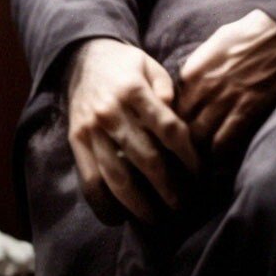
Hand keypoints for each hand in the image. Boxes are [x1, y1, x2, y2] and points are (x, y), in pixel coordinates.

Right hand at [66, 38, 199, 223]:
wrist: (81, 56)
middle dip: (168, 187)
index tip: (199, 172)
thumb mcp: (149, 65)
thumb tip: (179, 120)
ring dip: (139, 203)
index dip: (188, 155)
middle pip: (146, 158)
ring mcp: (91, 130)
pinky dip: (102, 203)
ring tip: (155, 219)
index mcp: (133, 90)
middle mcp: (111, 112)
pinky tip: (118, 217)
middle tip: (184, 205)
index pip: (168, 129)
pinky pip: (89, 180)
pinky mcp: (76, 142)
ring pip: (117, 176)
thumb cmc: (124, 64)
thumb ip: (167, 89)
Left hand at [177, 10, 275, 157]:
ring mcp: (224, 100)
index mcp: (192, 70)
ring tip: (197, 159)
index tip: (174, 126)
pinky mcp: (246, 111)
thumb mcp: (213, 44)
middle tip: (182, 149)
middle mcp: (203, 87)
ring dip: (197, 149)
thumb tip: (188, 84)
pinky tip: (217, 159)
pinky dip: (218, 154)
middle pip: (180, 123)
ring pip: (198, 136)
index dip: (171, 117)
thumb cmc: (247, 35)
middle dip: (179, 137)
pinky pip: (223, 141)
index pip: (170, 104)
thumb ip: (198, 66)